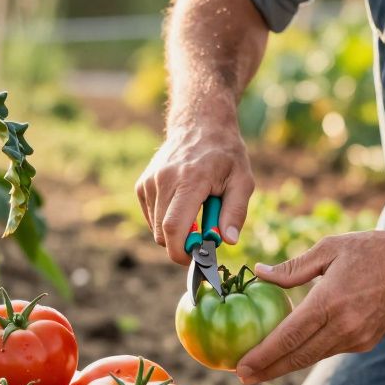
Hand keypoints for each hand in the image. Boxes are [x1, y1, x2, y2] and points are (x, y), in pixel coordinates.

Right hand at [136, 109, 253, 264]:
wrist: (200, 125)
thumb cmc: (226, 155)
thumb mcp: (243, 180)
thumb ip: (236, 212)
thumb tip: (228, 241)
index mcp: (190, 180)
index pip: (174, 227)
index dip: (181, 251)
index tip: (196, 259)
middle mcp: (164, 180)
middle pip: (162, 233)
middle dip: (181, 245)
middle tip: (203, 238)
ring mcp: (150, 182)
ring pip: (155, 227)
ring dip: (175, 232)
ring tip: (196, 213)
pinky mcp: (142, 185)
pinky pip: (151, 217)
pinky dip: (165, 221)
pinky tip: (182, 205)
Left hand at [236, 229, 384, 384]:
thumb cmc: (370, 249)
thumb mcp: (328, 248)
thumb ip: (292, 268)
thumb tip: (259, 273)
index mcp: (331, 301)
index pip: (289, 336)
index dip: (263, 355)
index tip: (241, 366)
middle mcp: (345, 325)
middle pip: (298, 356)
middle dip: (268, 369)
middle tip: (242, 376)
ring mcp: (358, 337)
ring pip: (314, 356)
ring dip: (287, 364)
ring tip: (261, 367)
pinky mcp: (367, 342)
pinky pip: (330, 349)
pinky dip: (310, 351)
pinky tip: (292, 351)